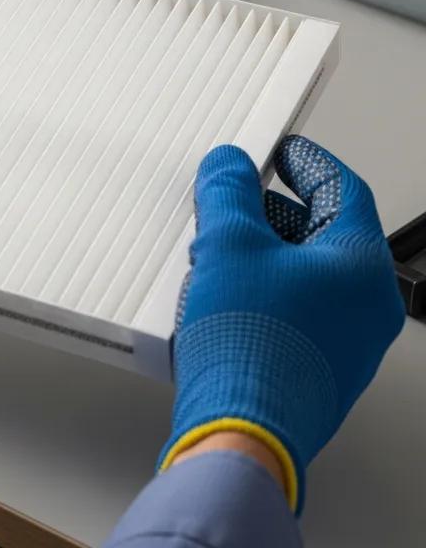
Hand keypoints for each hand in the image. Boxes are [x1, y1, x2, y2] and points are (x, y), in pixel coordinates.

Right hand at [160, 137, 404, 513]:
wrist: (240, 431)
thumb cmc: (250, 345)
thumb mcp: (228, 243)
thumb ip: (228, 192)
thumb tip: (229, 166)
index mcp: (361, 267)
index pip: (342, 191)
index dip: (307, 162)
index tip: (282, 151)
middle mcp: (365, 307)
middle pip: (322, 234)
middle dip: (272, 210)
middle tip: (235, 197)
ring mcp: (345, 343)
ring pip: (306, 274)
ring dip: (262, 252)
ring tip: (216, 246)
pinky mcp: (316, 368)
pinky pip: (295, 310)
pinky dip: (262, 288)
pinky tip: (223, 290)